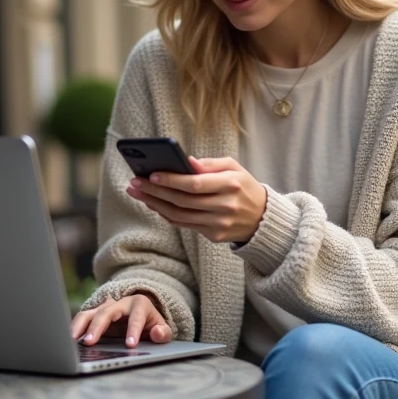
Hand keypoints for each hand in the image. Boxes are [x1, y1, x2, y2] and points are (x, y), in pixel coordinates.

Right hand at [70, 294, 171, 347]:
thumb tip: (157, 334)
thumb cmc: (151, 324)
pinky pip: (82, 320)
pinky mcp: (95, 316)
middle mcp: (120, 303)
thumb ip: (163, 333)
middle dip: (98, 327)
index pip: (136, 317)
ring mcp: (105, 309)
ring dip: (80, 325)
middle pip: (107, 312)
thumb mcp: (162, 329)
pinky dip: (75, 328)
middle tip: (91, 342)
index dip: (133, 330)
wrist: (142, 315)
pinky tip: (69, 340)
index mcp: (139, 304)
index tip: (130, 345)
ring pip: (90, 313)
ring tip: (72, 339)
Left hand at [126, 156, 267, 243]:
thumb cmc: (244, 187)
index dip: (172, 180)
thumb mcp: (234, 168)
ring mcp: (219, 224)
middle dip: (156, 191)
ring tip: (138, 194)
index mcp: (231, 185)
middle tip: (135, 183)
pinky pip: (185, 225)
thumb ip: (211, 164)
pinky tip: (154, 204)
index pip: (195, 184)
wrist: (263, 218)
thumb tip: (185, 161)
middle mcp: (225, 206)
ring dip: (155, 204)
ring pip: (179, 215)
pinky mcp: (214, 236)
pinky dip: (167, 214)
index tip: (151, 174)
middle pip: (183, 200)